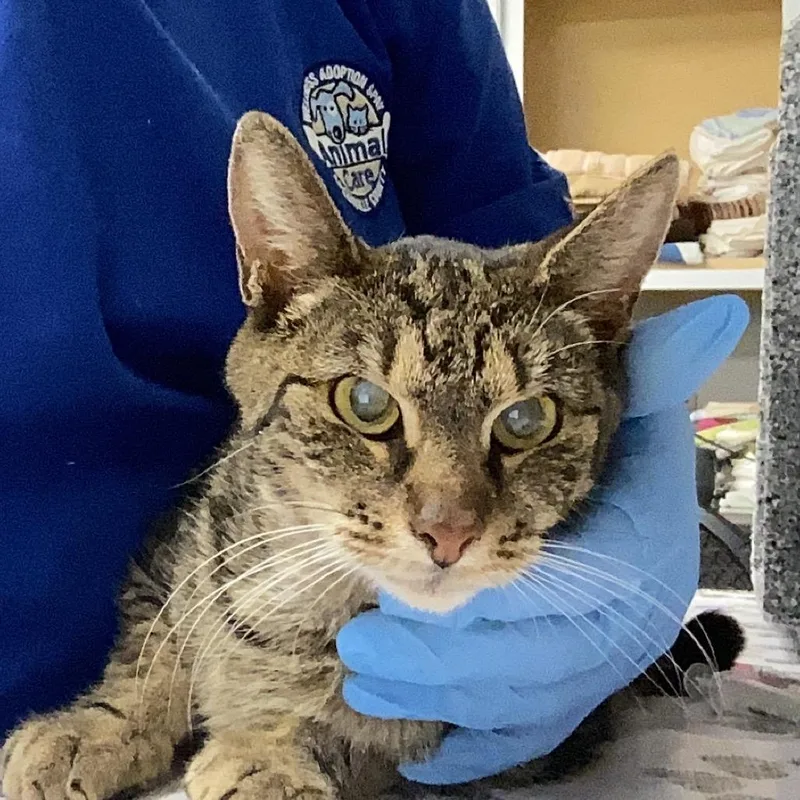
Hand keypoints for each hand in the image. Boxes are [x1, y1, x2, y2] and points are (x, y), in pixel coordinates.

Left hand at [336, 296, 748, 783]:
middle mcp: (626, 621)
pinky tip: (410, 737)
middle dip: (446, 653)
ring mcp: (592, 668)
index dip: (503, 583)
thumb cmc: (611, 461)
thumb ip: (650, 376)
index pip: (581, 580)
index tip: (421, 568)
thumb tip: (711, 317)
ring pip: (516, 701)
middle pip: (535, 657)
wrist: (616, 534)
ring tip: (363, 670)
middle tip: (363, 640)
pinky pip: (515, 736)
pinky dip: (464, 740)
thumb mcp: (631, 412)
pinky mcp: (562, 700)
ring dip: (434, 693)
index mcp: (642, 547)